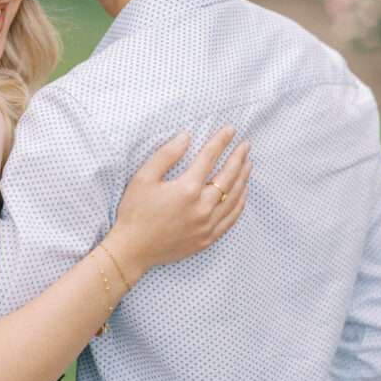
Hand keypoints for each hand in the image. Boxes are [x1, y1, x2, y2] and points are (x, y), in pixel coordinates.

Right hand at [109, 126, 250, 274]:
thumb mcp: (143, 178)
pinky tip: (243, 193)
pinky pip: (231, 218)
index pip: (210, 157)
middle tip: (246, 145)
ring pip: (234, 198)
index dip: (221, 141)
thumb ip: (166, 155)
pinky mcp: (208, 239)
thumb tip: (186, 136)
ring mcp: (207, 225)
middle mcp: (202, 207)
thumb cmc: (135, 212)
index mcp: (187, 189)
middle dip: (239, 158)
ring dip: (244, 179)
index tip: (230, 130)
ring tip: (248, 164)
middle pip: (228, 177)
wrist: (132, 250)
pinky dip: (240, 203)